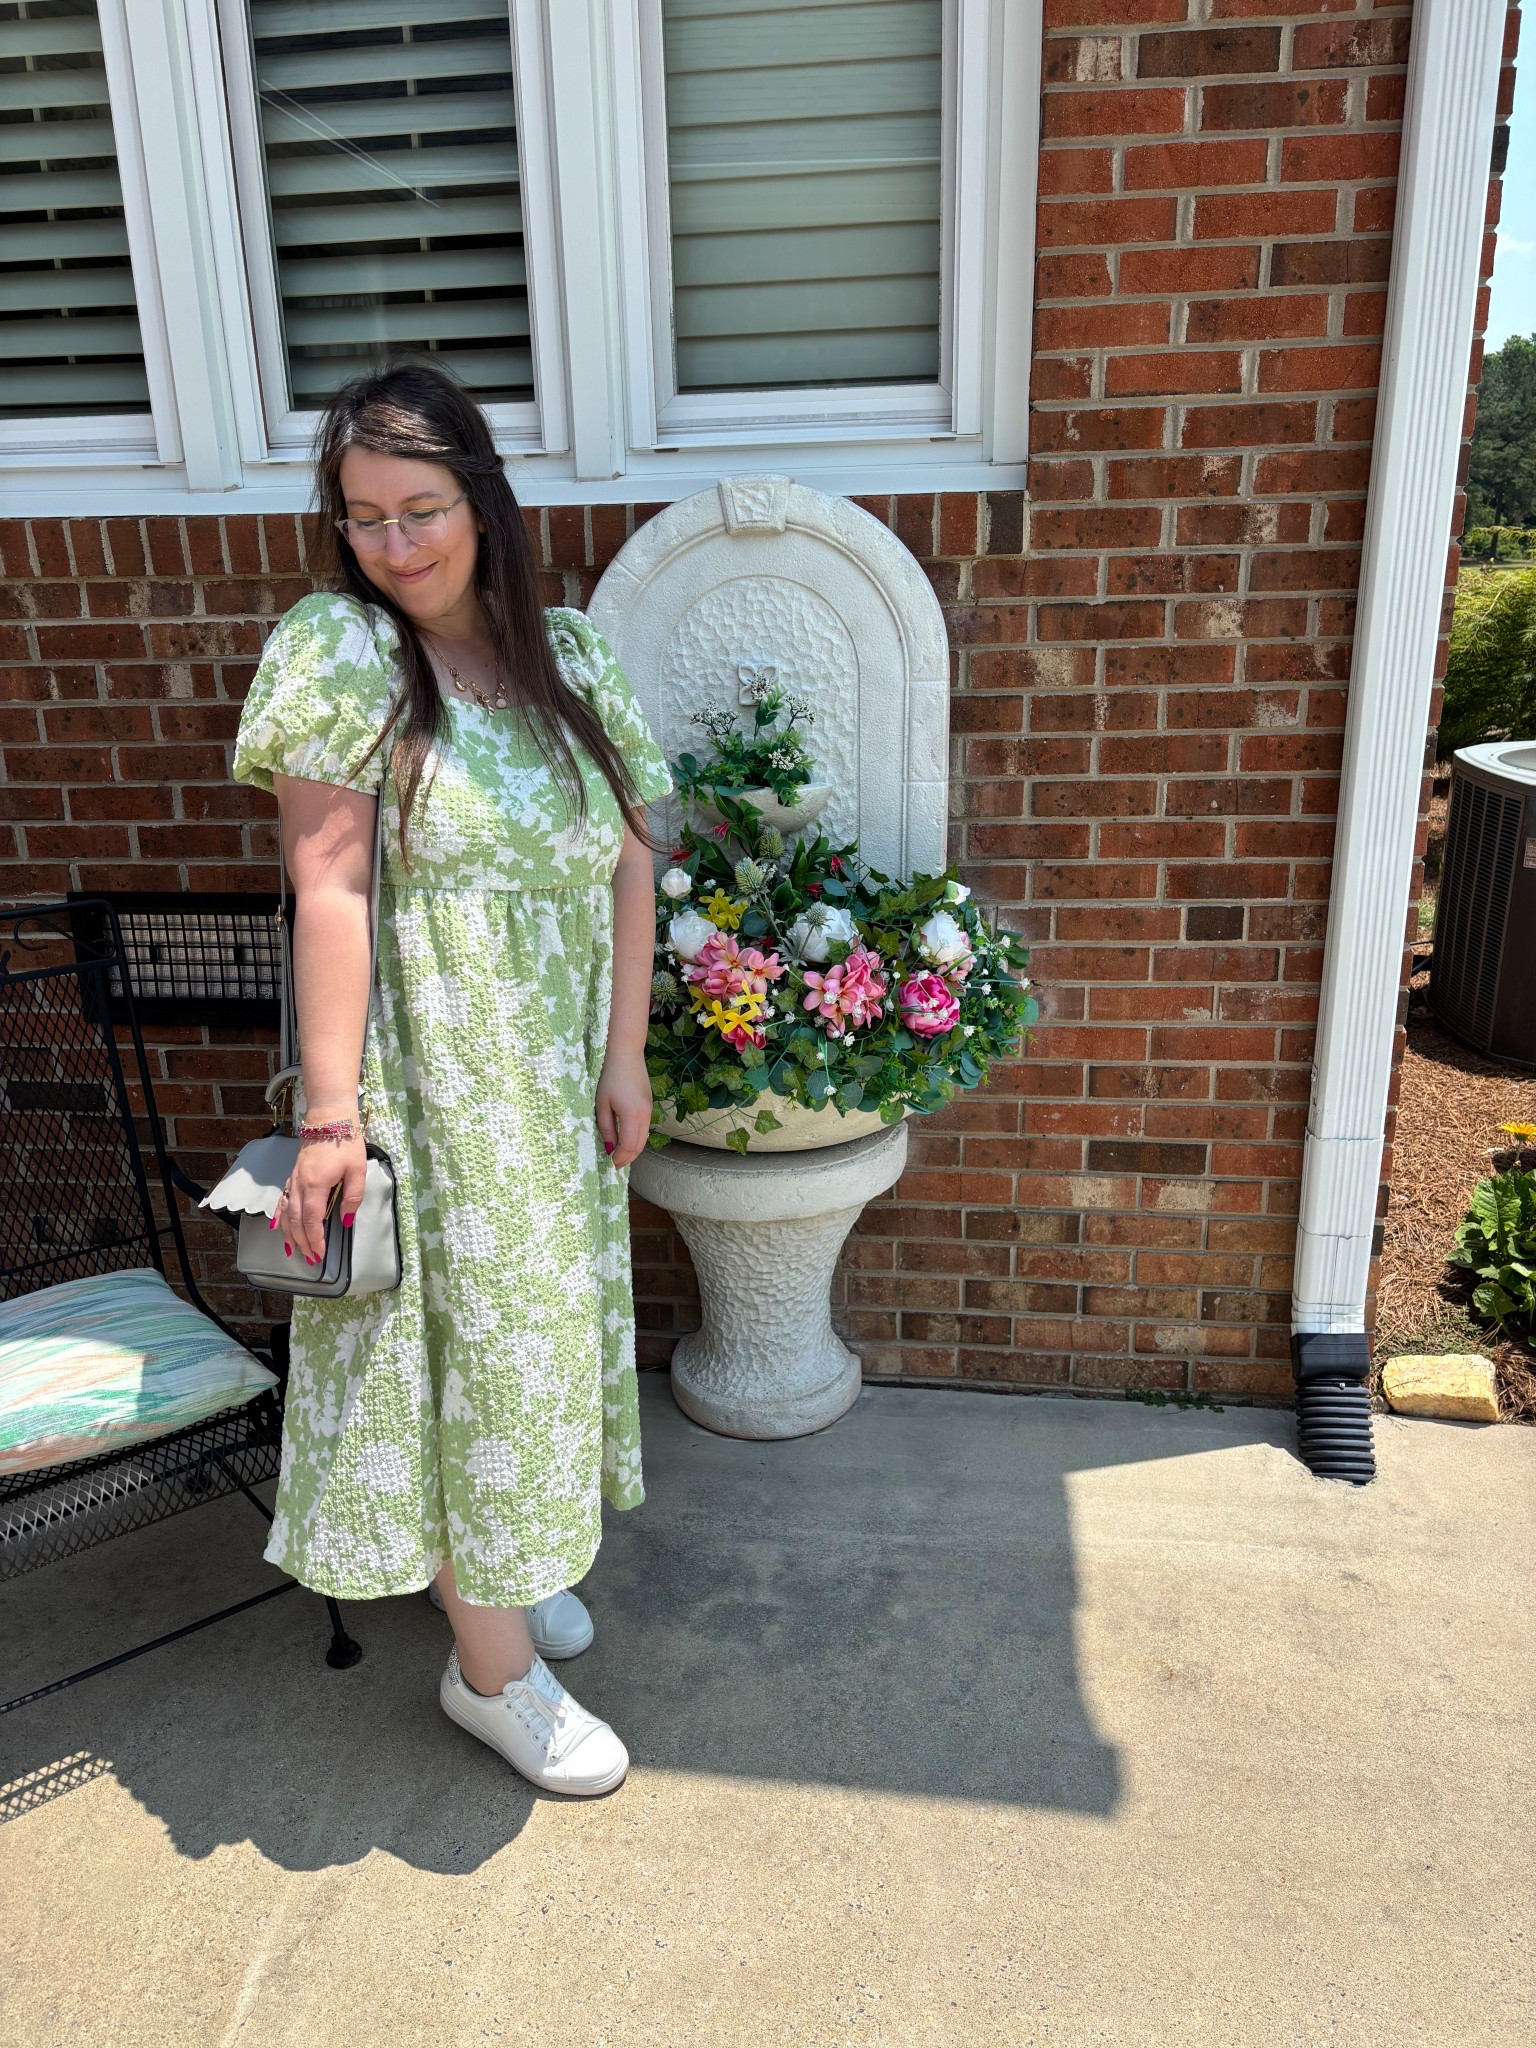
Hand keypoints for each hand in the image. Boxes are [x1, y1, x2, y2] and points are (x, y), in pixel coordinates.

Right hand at [274, 1119, 367, 1265]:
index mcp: (316, 1184)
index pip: (311, 1220)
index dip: (314, 1240)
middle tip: (309, 1259)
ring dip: (289, 1234)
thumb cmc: (346, 1142)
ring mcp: (294, 1180)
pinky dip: (280, 1216)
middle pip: (296, 1221)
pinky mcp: (293, 1175)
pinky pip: (282, 1200)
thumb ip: (352, 1197)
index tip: (319, 1254)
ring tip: (293, 1250)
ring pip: (286, 1213)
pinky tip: (278, 1227)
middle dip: (302, 1242)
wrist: (329, 1117)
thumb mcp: (358, 1170)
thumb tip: (345, 1220)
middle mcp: (300, 1184)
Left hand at [595, 1048, 651, 1169]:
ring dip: (632, 1150)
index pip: (629, 1146)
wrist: (625, 1054)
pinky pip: (645, 1129)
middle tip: (614, 1165)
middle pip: (640, 1146)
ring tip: (618, 1155)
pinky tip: (625, 1140)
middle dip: (627, 1158)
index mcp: (632, 1115)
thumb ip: (606, 1128)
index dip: (619, 1158)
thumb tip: (609, 1148)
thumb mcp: (602, 1104)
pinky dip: (636, 1139)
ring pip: (644, 1138)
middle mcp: (645, 1115)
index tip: (609, 1164)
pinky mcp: (649, 1105)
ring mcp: (649, 1110)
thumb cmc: (609, 1076)